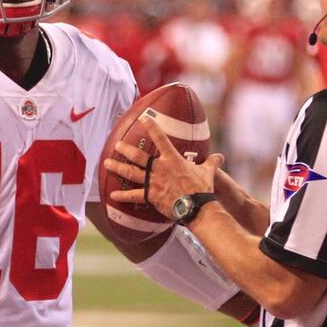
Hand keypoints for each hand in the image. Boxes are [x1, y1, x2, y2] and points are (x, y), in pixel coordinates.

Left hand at [104, 115, 222, 218]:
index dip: (151, 127)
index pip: (160, 138)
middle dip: (126, 150)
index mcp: (173, 159)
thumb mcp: (208, 172)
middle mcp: (159, 168)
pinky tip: (112, 195)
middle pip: (138, 157)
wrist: (197, 207)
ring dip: (118, 168)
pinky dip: (123, 196)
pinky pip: (134, 195)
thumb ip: (211, 163)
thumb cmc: (202, 189)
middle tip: (117, 145)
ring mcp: (153, 182)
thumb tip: (220, 157)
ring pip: (131, 173)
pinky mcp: (151, 196)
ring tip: (106, 163)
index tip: (143, 118)